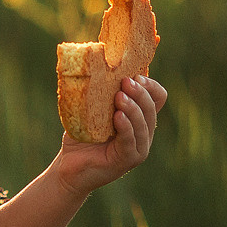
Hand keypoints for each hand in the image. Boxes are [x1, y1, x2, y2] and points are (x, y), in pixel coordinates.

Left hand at [52, 75, 166, 198]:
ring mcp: (137, 148)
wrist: (69, 165)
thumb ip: (100, 91)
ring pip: (143, 125)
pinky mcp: (126, 160)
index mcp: (139, 118)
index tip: (136, 75)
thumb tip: (96, 61)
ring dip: (133, 108)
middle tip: (125, 82)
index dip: (151, 85)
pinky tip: (117, 117)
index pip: (158, 97)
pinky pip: (130, 141)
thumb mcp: (92, 109)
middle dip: (140, 93)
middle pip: (151, 108)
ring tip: (119, 96)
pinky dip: (126, 127)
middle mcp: (143, 133)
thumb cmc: (81, 135)